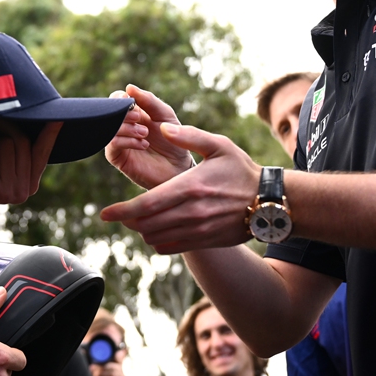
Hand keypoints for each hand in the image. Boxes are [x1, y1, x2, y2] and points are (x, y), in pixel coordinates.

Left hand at [0, 121, 61, 204]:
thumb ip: (18, 142)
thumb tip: (43, 115)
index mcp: (28, 184)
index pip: (41, 154)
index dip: (48, 134)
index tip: (58, 118)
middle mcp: (22, 192)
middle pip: (22, 142)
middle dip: (1, 127)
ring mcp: (8, 192)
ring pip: (5, 143)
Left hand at [101, 122, 259, 253]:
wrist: (271, 202)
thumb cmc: (242, 170)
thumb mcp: (220, 145)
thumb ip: (189, 136)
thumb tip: (161, 128)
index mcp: (189, 187)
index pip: (146, 205)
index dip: (121, 211)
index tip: (104, 213)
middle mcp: (191, 212)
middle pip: (146, 224)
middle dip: (128, 220)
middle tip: (120, 213)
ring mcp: (198, 230)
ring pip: (156, 237)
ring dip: (142, 230)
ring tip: (139, 219)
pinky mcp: (205, 241)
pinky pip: (171, 247)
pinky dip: (158, 241)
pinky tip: (158, 229)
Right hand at [104, 85, 194, 189]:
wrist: (179, 168)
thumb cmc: (173, 140)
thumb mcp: (164, 115)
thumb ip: (149, 100)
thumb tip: (128, 87)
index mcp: (132, 113)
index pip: (116, 99)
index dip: (119, 98)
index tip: (128, 100)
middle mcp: (122, 126)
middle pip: (109, 112)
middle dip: (123, 113)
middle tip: (139, 119)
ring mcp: (119, 141)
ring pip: (110, 128)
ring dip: (127, 128)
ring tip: (145, 134)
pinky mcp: (118, 157)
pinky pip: (112, 144)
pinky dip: (127, 141)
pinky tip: (143, 144)